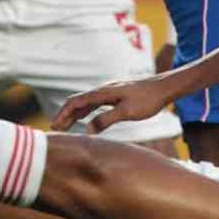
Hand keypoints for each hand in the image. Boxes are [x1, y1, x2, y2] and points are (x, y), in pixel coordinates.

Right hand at [53, 73, 181, 132]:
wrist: (164, 87)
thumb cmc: (147, 99)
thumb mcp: (127, 112)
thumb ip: (106, 120)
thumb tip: (88, 131)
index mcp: (102, 93)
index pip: (75, 102)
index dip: (63, 114)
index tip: (54, 125)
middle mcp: (103, 91)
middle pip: (77, 102)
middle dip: (65, 115)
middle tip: (55, 128)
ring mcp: (109, 93)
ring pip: (86, 104)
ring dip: (74, 115)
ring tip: (65, 127)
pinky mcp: (116, 96)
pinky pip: (95, 105)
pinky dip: (86, 113)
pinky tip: (86, 121)